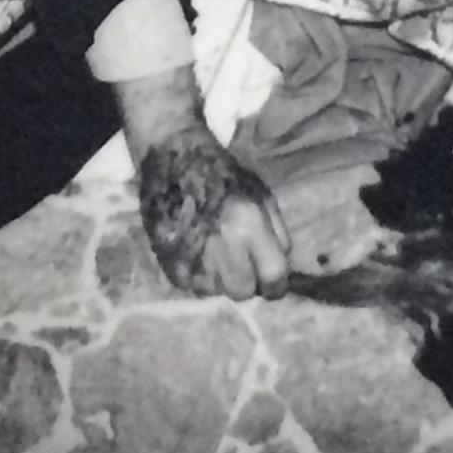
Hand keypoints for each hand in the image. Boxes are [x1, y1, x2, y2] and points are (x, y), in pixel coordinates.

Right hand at [136, 127, 290, 299]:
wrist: (174, 160)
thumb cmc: (222, 174)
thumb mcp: (262, 196)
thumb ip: (278, 235)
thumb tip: (282, 270)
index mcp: (249, 226)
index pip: (274, 278)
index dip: (276, 284)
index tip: (271, 281)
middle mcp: (222, 247)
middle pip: (244, 292)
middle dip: (247, 281)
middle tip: (240, 263)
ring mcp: (193, 259)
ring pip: (217, 292)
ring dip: (220, 279)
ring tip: (215, 254)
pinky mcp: (170, 265)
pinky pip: (193, 287)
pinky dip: (197, 276)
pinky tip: (195, 252)